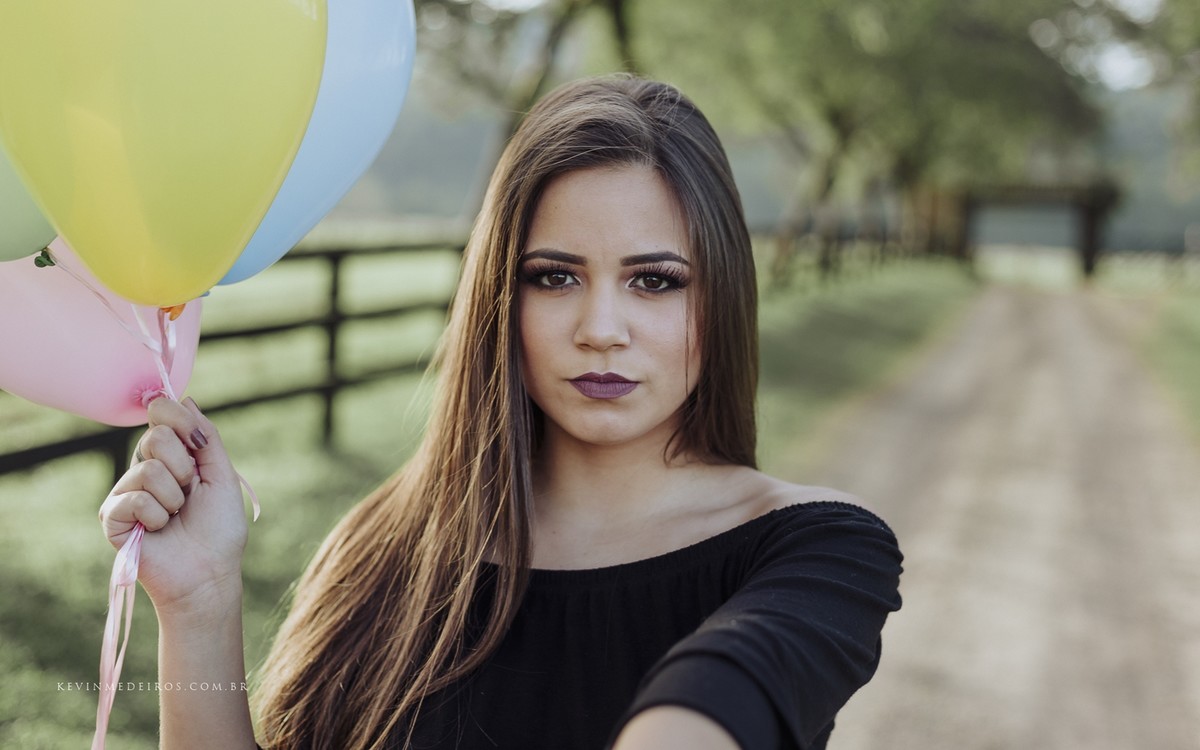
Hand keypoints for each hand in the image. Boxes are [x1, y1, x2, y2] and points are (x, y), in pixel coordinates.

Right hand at [98, 397, 247, 617]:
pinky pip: (134, 498)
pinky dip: (157, 516)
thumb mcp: (221, 474)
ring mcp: (126, 492)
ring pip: (148, 468)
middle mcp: (145, 468)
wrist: (210, 572)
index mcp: (171, 455)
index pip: (162, 413)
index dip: (180, 421)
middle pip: (155, 435)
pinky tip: (159, 530)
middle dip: (184, 466)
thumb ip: (205, 436)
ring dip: (174, 497)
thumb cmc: (219, 528)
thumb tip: (185, 397)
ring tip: (176, 516)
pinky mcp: (112, 517)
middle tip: (189, 493)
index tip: (198, 444)